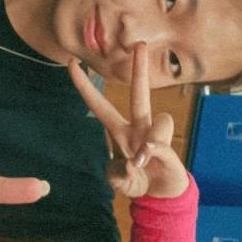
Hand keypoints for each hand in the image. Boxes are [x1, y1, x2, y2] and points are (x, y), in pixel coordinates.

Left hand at [68, 43, 188, 199]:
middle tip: (140, 44)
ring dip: (149, 145)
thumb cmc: (137, 182)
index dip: (85, 86)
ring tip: (141, 163)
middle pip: (140, 93)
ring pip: (158, 122)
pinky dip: (152, 155)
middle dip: (140, 68)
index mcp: (120, 131)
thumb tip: (134, 162)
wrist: (160, 197)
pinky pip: (160, 145)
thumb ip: (119, 175)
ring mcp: (155, 136)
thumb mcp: (120, 182)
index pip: (99, 105)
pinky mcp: (169, 149)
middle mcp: (138, 127)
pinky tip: (148, 164)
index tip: (73, 64)